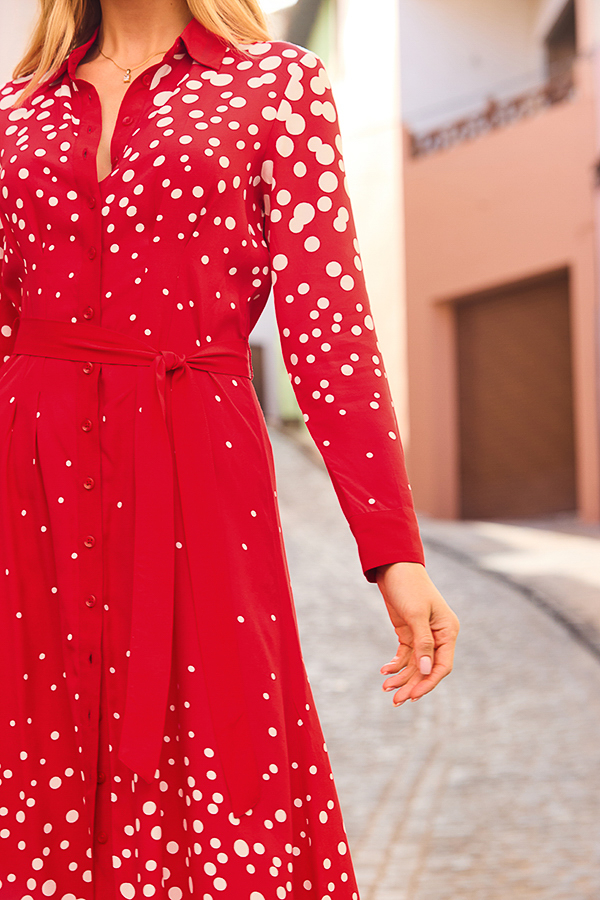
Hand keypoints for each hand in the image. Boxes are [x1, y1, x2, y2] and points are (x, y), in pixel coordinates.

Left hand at [375, 561, 459, 704]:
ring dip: (402, 678)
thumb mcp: (415, 614)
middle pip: (427, 669)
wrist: (394, 567)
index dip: (429, 683)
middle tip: (396, 700)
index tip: (413, 696)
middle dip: (412, 685)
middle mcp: (439, 636)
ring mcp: (424, 635)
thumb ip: (422, 643)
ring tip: (386, 689)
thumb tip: (426, 671)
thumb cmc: (409, 586)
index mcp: (448, 631)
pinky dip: (396, 665)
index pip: (443, 665)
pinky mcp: (409, 633)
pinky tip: (385, 671)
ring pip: (415, 665)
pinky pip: (405, 655)